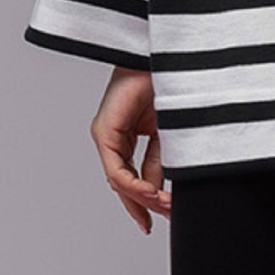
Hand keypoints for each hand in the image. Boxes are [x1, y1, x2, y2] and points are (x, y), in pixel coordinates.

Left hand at [91, 66, 170, 232]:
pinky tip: (152, 191)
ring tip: (165, 205)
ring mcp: (106, 135)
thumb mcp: (169, 134)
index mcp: (126, 137)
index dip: (146, 203)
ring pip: (118, 181)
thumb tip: (163, 192)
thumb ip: (162, 162)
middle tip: (165, 217)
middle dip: (144, 206)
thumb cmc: (169, 85)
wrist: (166, 57)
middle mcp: (112, 138)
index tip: (162, 218)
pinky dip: (133, 184)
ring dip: (142, 198)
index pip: (132, 179)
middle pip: (123, 185)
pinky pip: (116, 168)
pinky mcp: (104, 130)